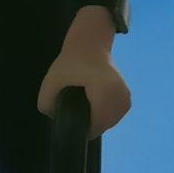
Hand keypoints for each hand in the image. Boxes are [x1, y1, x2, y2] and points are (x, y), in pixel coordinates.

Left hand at [39, 17, 132, 135]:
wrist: (91, 45)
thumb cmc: (72, 61)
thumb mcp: (52, 80)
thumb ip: (46, 102)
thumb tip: (54, 118)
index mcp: (105, 91)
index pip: (96, 125)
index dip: (81, 127)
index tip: (71, 118)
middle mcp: (120, 96)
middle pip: (103, 125)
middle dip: (89, 123)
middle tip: (76, 109)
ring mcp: (126, 97)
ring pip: (110, 122)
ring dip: (97, 120)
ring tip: (85, 106)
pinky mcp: (127, 97)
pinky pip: (115, 116)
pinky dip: (105, 114)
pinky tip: (95, 105)